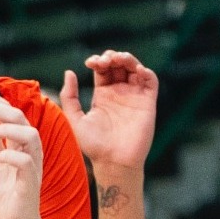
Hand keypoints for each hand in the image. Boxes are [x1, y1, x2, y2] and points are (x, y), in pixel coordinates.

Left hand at [0, 77, 46, 218]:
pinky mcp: (31, 181)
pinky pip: (26, 161)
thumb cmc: (7, 193)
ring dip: (5, 128)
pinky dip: (10, 155)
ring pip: (28, 134)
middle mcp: (29, 148)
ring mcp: (33, 163)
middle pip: (17, 115)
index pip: (5, 111)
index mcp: (19, 141)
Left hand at [59, 50, 158, 172]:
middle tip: (105, 60)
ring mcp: (134, 96)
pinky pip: (150, 81)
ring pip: (135, 69)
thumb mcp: (75, 119)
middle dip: (112, 57)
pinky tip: (136, 70)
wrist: (113, 161)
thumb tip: (69, 72)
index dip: (98, 61)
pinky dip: (146, 72)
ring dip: (128, 59)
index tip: (90, 62)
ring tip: (119, 59)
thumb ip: (70, 96)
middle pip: (119, 65)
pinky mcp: (148, 102)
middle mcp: (119, 93)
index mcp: (103, 95)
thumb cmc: (93, 145)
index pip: (103, 70)